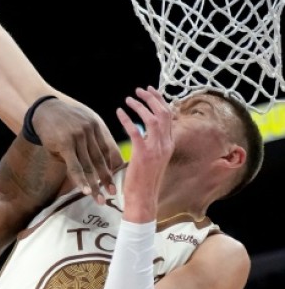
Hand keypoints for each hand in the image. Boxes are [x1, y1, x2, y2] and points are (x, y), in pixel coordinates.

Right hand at [33, 99, 121, 203]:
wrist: (43, 109)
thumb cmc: (60, 122)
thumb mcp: (78, 126)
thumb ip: (85, 143)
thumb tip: (90, 165)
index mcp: (96, 127)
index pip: (106, 151)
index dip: (110, 167)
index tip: (114, 180)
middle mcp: (90, 131)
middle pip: (100, 160)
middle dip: (106, 178)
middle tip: (112, 194)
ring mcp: (78, 137)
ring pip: (88, 165)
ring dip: (94, 184)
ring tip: (98, 198)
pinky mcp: (65, 143)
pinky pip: (75, 165)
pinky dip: (80, 179)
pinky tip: (84, 190)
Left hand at [115, 86, 173, 221]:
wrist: (144, 198)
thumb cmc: (145, 180)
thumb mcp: (154, 159)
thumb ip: (153, 144)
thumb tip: (145, 131)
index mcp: (169, 144)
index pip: (169, 116)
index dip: (160, 101)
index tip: (150, 91)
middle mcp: (166, 144)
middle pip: (163, 113)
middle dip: (152, 98)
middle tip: (139, 90)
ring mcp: (156, 149)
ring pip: (152, 119)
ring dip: (140, 106)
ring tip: (128, 98)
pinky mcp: (143, 154)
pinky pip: (135, 131)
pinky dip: (127, 119)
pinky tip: (119, 112)